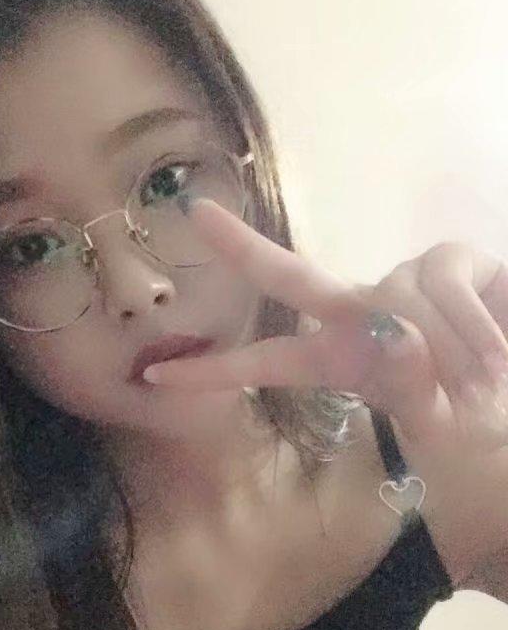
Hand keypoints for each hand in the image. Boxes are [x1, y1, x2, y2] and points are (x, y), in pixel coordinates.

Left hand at [144, 199, 507, 453]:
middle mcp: (359, 311)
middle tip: (196, 214)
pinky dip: (475, 323)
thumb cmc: (470, 413)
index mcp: (340, 359)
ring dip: (448, 349)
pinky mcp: (450, 257)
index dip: (215, 372)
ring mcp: (402, 279)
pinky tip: (497, 352)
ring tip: (481, 383)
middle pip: (291, 274)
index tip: (156, 379)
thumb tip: (390, 333)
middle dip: (242, 247)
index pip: (267, 363)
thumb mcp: (431, 415)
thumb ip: (404, 383)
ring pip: (401, 296)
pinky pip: (446, 277)